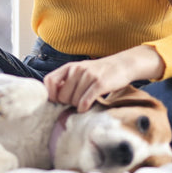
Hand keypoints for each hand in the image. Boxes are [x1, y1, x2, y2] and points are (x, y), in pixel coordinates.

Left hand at [43, 46, 163, 112]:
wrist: (122, 65)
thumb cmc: (99, 72)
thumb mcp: (80, 71)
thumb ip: (67, 81)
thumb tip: (54, 97)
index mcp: (69, 66)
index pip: (49, 81)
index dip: (51, 94)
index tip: (57, 100)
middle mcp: (77, 69)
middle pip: (62, 96)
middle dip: (68, 103)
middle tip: (77, 101)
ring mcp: (88, 76)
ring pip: (74, 101)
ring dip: (78, 105)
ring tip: (86, 100)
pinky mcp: (99, 83)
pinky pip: (85, 101)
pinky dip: (84, 108)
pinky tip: (87, 107)